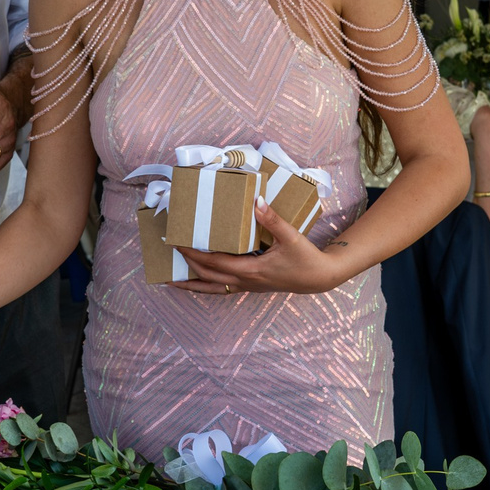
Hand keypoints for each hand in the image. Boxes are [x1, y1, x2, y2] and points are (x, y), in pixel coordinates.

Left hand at [178, 204, 346, 295]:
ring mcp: (247, 286)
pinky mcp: (251, 286)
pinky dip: (207, 286)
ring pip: (213, 288)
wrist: (319, 278)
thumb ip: (273, 219)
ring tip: (172, 281)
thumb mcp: (291, 237)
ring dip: (192, 283)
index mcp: (251, 270)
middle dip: (188, 263)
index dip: (194, 254)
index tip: (178, 243)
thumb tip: (256, 201)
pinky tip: (199, 281)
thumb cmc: (305, 259)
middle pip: (208, 275)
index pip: (214, 263)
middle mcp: (245, 281)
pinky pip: (222, 288)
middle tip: (171, 250)